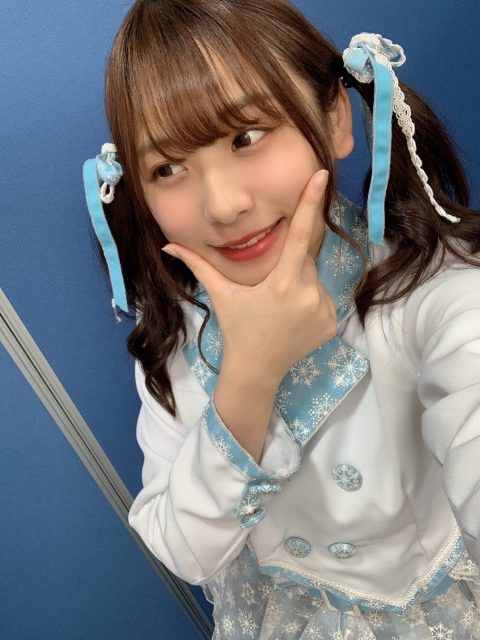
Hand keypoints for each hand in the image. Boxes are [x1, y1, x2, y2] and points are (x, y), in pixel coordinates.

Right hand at [162, 169, 336, 386]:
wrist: (256, 371)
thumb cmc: (237, 330)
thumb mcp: (220, 295)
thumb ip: (198, 266)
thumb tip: (168, 245)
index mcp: (283, 283)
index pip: (300, 236)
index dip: (311, 204)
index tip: (322, 176)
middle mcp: (309, 294)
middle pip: (305, 261)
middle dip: (290, 267)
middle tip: (271, 290)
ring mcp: (324, 311)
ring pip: (314, 280)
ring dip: (300, 284)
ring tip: (280, 308)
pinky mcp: (332, 324)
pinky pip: (323, 299)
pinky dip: (310, 302)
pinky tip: (293, 319)